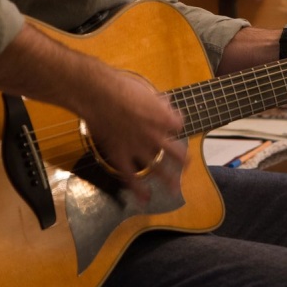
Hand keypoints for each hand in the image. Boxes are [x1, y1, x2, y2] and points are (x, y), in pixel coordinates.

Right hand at [80, 70, 186, 201]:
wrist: (100, 96)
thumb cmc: (123, 87)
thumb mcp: (146, 90)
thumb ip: (157, 101)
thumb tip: (165, 101)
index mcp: (163, 118)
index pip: (178, 124)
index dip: (176, 123)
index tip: (174, 122)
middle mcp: (155, 136)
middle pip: (175, 151)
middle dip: (182, 160)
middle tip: (187, 164)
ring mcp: (138, 148)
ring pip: (158, 168)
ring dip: (168, 180)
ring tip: (175, 189)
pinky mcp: (121, 156)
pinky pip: (131, 177)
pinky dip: (138, 189)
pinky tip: (145, 198)